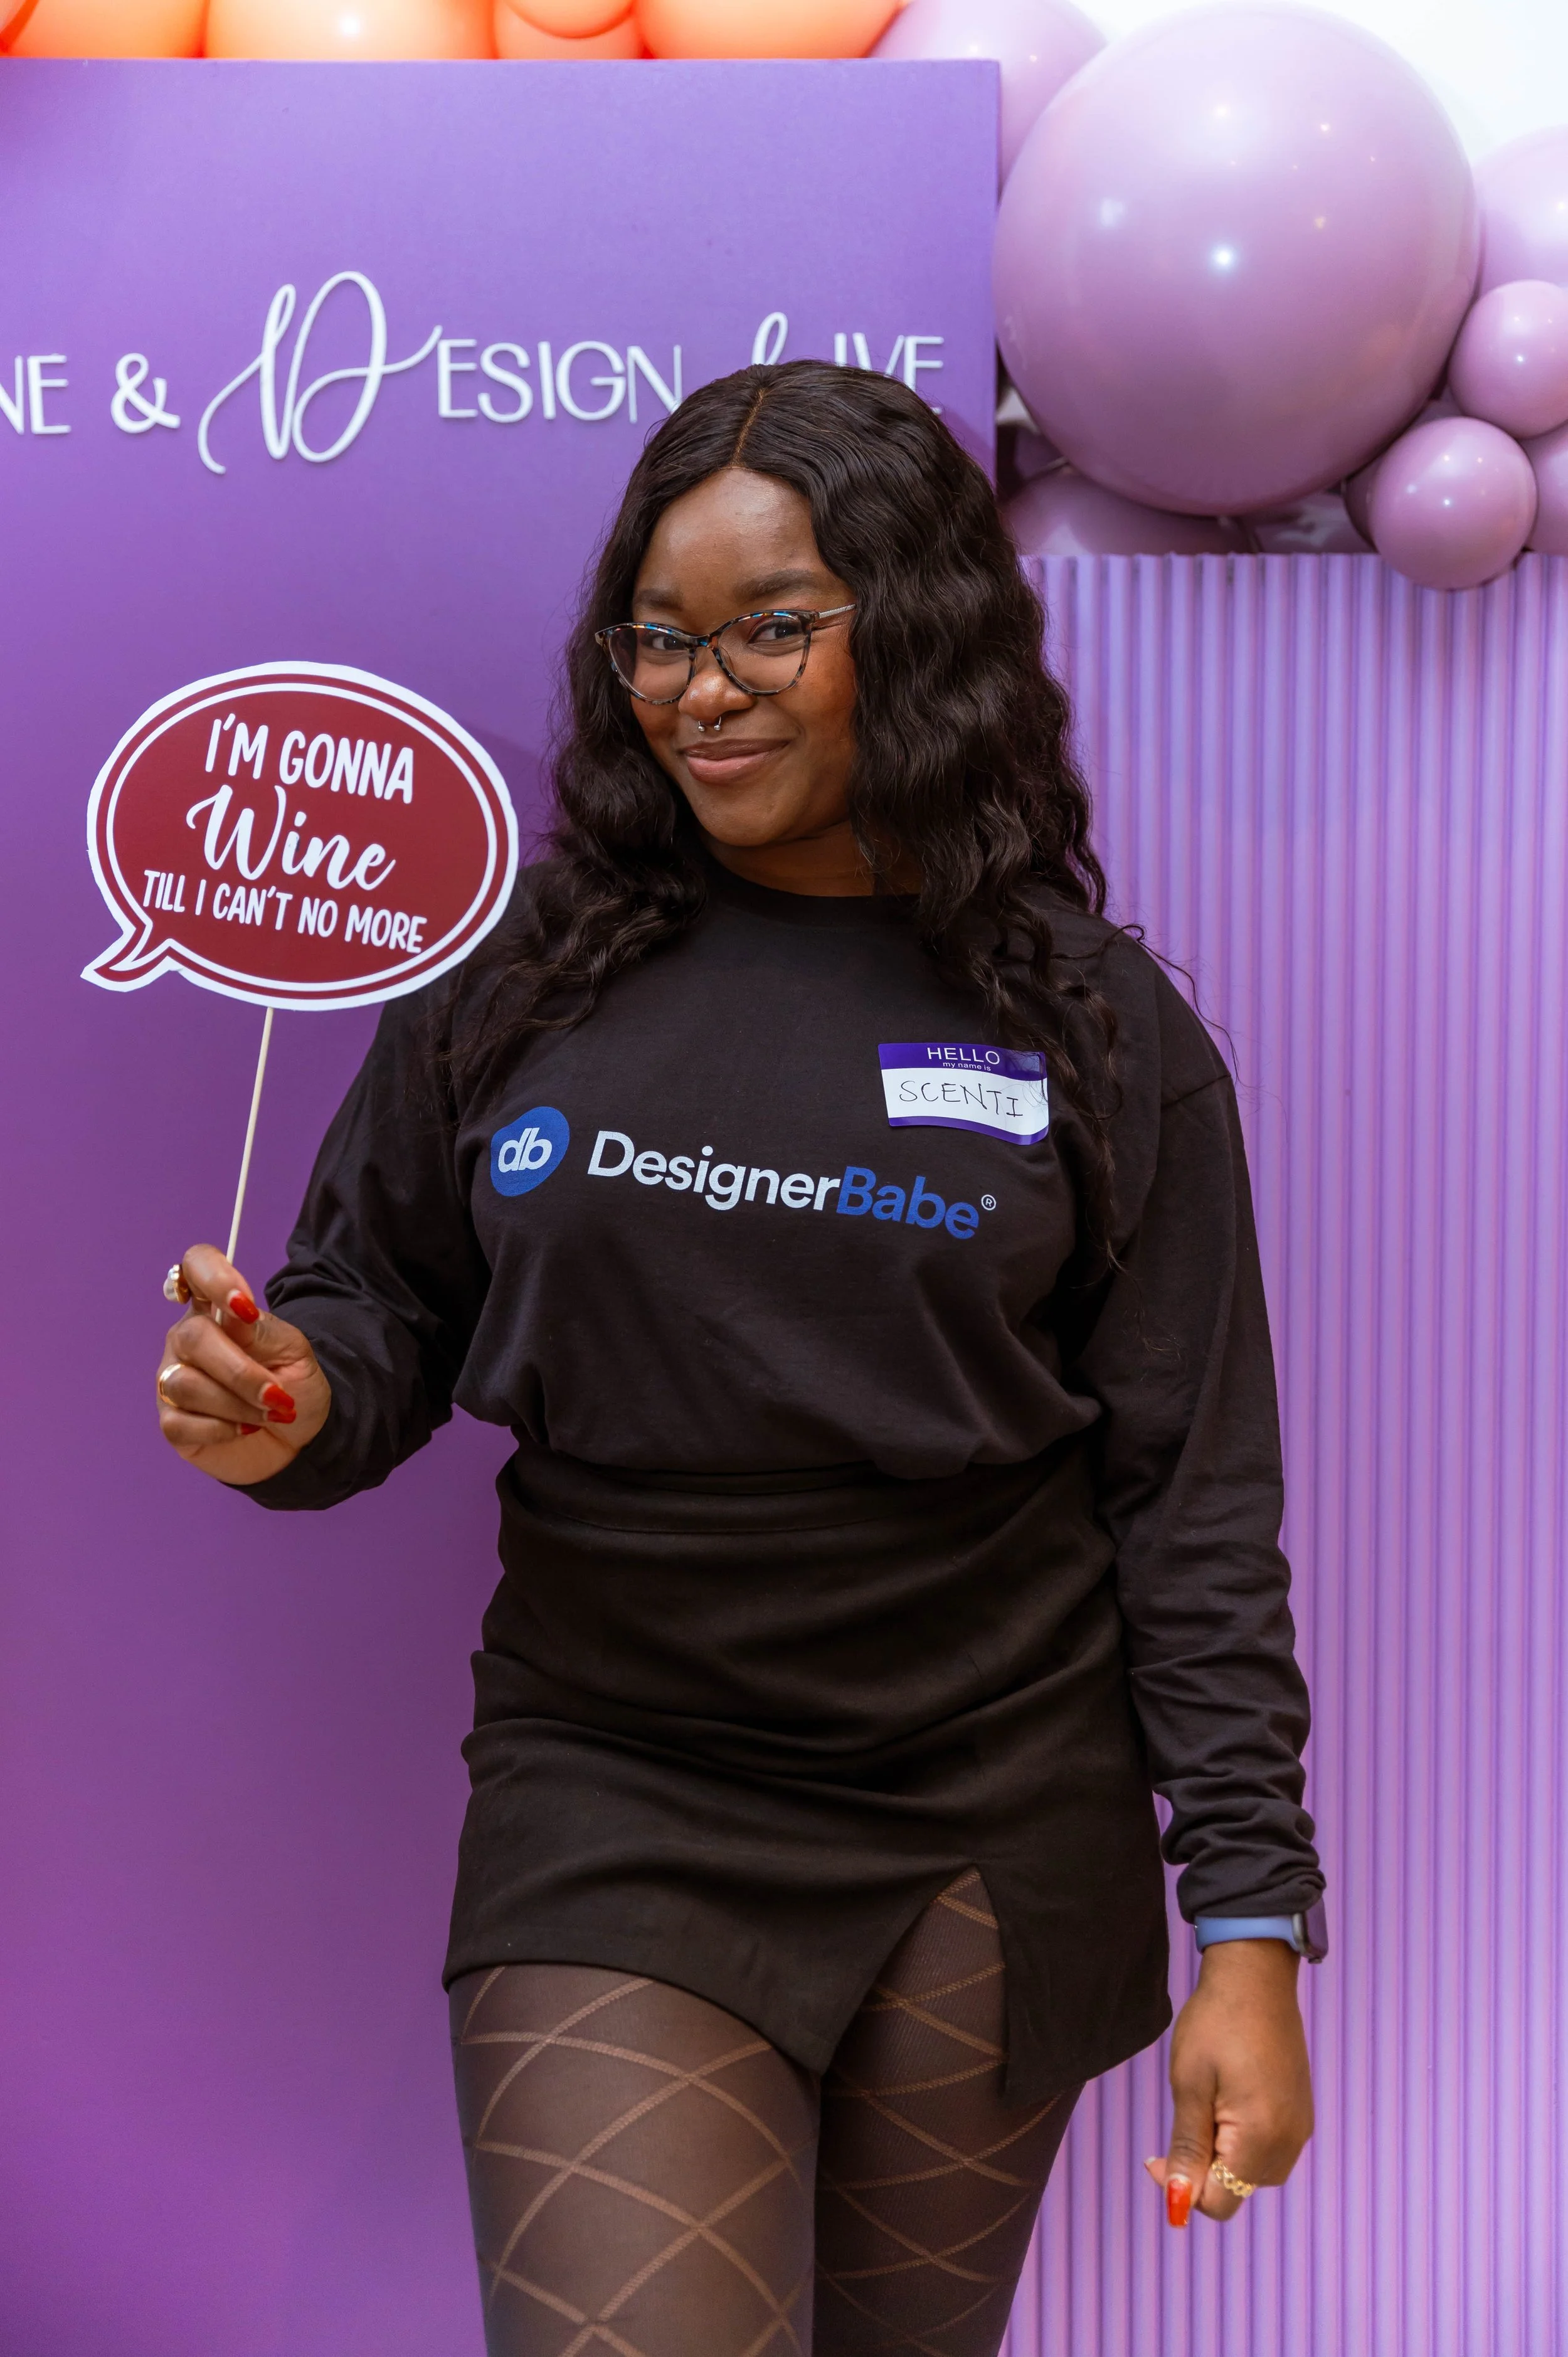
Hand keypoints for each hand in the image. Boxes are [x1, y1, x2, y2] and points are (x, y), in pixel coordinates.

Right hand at [155, 1244, 330, 1485]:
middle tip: (278, 1395)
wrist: (301, 1434)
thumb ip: (261, 1330)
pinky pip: (181, 1423)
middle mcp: (187, 1340)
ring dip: (237, 1404)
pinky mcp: (172, 1422)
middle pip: (192, 1337)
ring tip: (270, 1413)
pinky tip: (245, 1429)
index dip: (214, 1277)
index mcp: (217, 1310)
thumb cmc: (294, 1383)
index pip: (197, 1266)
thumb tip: (235, 1312)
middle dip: (240, 1372)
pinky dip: (221, 1429)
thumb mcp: (293, 1350)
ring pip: (184, 1384)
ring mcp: (173, 1380)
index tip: (244, 1306)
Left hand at [1143, 1939, 1313, 2226]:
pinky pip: (1269, 2150)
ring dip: (1223, 2155)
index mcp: (1262, 2138)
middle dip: (1203, 2170)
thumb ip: (1188, 2148)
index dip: (1182, 2188)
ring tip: (1206, 2105)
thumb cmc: (1216, 2024)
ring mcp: (1300, 2128)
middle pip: (1236, 2190)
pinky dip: (1242, 2141)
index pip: (1219, 2202)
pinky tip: (1227, 2102)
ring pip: (1252, 2173)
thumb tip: (1178, 2200)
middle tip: (1183, 2118)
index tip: (1157, 2155)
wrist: (1256, 1977)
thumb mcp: (1189, 2085)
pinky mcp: (1300, 2113)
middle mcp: (1289, 2142)